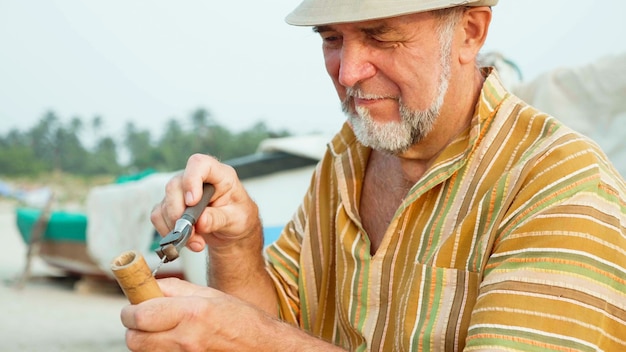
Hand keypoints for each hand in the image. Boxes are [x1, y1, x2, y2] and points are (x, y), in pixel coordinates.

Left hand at [122, 278, 277, 351]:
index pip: (140, 314)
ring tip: (161, 329)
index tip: (132, 304)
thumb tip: (150, 285)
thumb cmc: (242, 320)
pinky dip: (158, 350)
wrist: (261, 346)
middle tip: (143, 318)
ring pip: (144, 351)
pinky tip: (174, 340)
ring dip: (145, 339)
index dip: (130, 309)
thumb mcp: (210, 295)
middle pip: (134, 339)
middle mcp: (186, 339)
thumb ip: (176, 289)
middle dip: (133, 327)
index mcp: (191, 313)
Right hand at [151, 154, 260, 251]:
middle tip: (191, 232)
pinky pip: (158, 216)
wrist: (232, 231)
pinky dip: (168, 231)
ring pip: (165, 203)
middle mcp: (198, 179)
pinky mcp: (172, 205)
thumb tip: (200, 221)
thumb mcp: (237, 219)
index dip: (191, 179)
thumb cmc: (239, 218)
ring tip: (196, 242)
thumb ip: (219, 219)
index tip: (192, 201)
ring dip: (176, 227)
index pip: (200, 164)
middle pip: (175, 185)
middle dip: (179, 213)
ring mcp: (182, 191)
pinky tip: (185, 241)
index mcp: (220, 175)